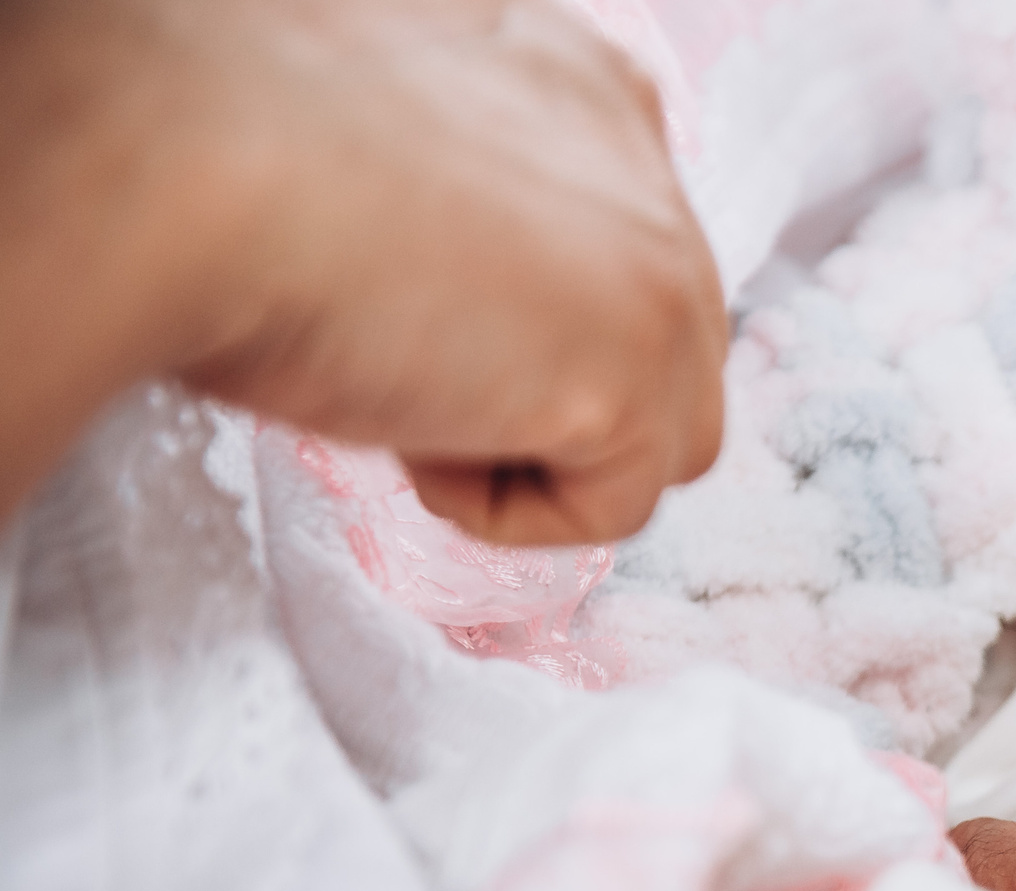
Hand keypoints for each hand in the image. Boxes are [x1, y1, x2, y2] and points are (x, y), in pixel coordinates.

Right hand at [0, 0, 725, 542]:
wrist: (175, 172)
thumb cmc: (218, 148)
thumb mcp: (371, 140)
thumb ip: (467, 196)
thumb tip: (462, 292)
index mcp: (579, 79)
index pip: (616, 241)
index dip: (526, 312)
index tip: (419, 315)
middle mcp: (647, 160)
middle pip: (657, 338)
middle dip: (542, 381)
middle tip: (396, 355)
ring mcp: (663, 271)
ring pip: (660, 429)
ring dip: (532, 447)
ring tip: (403, 394)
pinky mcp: (643, 376)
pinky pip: (614, 505)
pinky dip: (507, 509)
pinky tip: (412, 433)